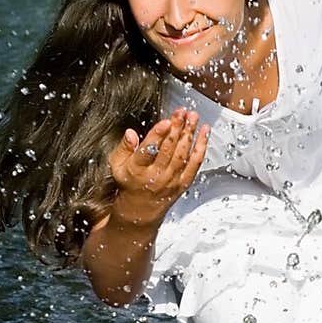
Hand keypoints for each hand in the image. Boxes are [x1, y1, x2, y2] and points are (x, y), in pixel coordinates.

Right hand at [107, 107, 208, 227]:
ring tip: (192, 116)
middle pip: (168, 150)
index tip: (165, 122)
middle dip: (176, 129)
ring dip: (189, 133)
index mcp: (137, 171)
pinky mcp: (183, 183)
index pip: (147, 152)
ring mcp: (171, 180)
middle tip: (182, 112)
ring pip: (182, 154)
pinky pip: (195, 164)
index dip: (157, 136)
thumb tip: (130, 133)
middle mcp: (155, 176)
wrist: (140, 210)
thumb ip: (123, 148)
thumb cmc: (129, 182)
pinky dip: (201, 146)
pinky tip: (204, 131)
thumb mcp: (117, 166)